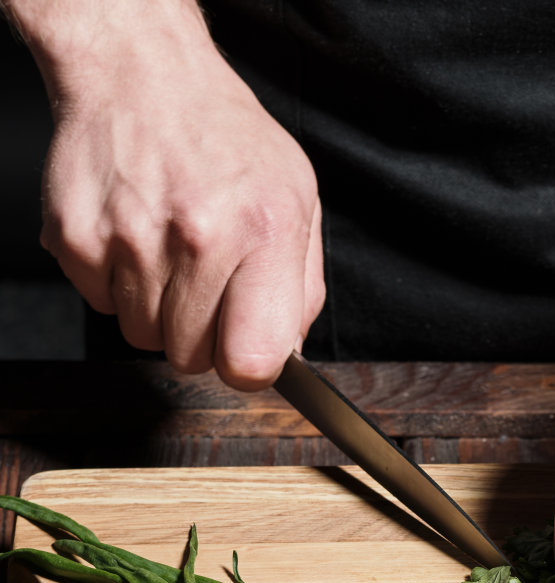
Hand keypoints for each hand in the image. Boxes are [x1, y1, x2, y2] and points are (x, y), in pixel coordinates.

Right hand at [39, 17, 323, 389]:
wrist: (141, 72)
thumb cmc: (223, 137)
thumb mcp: (296, 197)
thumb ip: (302, 286)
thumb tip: (289, 354)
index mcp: (264, 231)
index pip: (251, 361)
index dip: (246, 365)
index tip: (241, 346)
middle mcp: (199, 236)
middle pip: (191, 357)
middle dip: (198, 333)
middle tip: (201, 281)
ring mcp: (132, 238)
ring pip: (143, 336)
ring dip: (155, 309)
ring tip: (167, 251)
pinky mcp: (78, 238)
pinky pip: (100, 304)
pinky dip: (115, 282)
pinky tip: (133, 234)